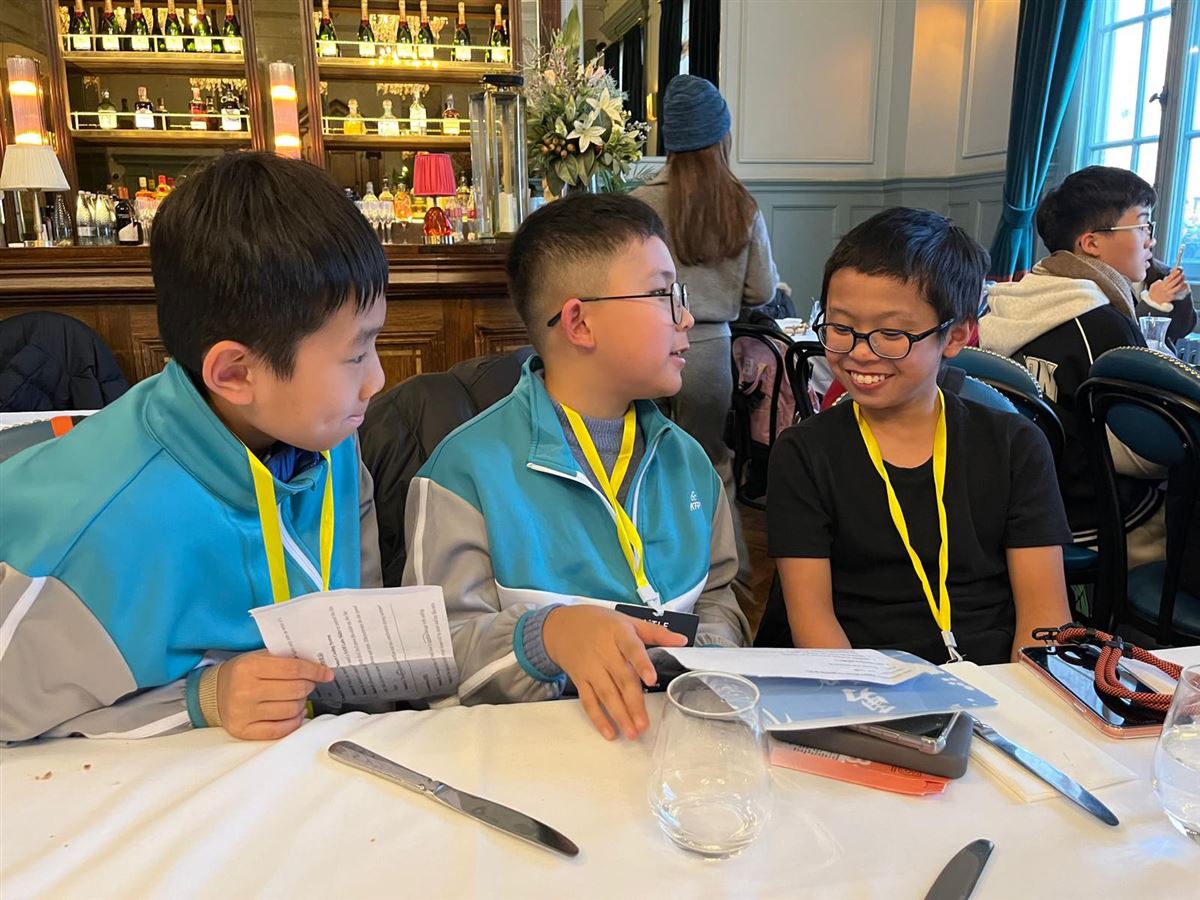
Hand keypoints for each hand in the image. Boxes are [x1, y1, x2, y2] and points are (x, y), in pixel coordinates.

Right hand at [216, 650, 334, 739]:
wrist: (212, 694)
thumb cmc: (240, 673)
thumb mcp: (257, 657)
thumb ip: (284, 659)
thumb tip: (316, 666)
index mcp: (249, 667)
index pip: (293, 669)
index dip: (315, 671)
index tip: (326, 674)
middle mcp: (245, 691)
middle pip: (295, 690)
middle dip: (308, 686)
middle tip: (308, 684)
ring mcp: (243, 713)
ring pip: (291, 710)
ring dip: (301, 703)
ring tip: (297, 698)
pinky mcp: (243, 731)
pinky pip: (280, 730)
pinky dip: (293, 722)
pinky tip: (294, 714)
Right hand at [541, 605, 687, 740]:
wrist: (560, 626)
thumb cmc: (599, 623)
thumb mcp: (627, 621)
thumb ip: (655, 632)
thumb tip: (682, 641)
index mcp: (619, 633)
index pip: (631, 648)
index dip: (641, 664)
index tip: (651, 679)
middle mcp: (604, 652)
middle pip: (621, 678)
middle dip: (633, 703)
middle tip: (644, 724)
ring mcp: (591, 667)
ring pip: (605, 693)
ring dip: (619, 715)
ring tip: (632, 732)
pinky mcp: (580, 679)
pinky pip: (588, 701)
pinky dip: (598, 717)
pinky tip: (609, 731)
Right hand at [1148, 268, 1188, 304]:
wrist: (1152, 303)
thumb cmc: (1153, 294)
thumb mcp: (1153, 286)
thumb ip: (1158, 282)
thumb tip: (1163, 279)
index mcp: (1161, 285)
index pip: (1169, 278)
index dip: (1174, 273)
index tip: (1178, 270)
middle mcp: (1166, 289)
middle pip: (1174, 282)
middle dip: (1179, 277)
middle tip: (1182, 274)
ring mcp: (1169, 293)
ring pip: (1178, 287)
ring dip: (1181, 283)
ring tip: (1183, 280)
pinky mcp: (1171, 297)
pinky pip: (1178, 292)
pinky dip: (1181, 289)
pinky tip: (1183, 286)